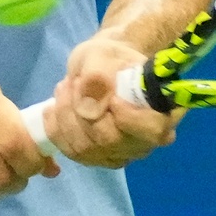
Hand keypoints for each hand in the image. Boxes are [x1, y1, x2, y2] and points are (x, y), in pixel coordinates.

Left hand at [47, 32, 178, 167]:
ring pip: (86, 149)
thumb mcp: (101, 56)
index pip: (152, 130)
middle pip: (110, 141)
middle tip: (72, 82)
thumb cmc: (109, 59)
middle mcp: (145, 141)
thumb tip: (90, 109)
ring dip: (66, 117)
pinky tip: (54, 109)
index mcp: (162, 113)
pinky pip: (72, 152)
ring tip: (64, 88)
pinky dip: (57, 129)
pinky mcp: (99, 159)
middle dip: (82, 110)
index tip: (112, 98)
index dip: (128, 118)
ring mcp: (121, 154)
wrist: (101, 67)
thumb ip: (98, 77)